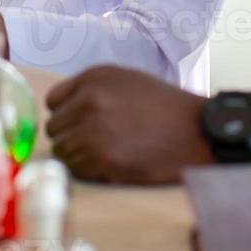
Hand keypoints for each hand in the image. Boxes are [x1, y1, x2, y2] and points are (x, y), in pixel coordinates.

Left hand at [45, 65, 211, 182]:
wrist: (196, 131)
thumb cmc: (165, 108)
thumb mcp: (128, 82)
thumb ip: (93, 90)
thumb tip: (64, 111)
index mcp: (95, 77)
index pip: (53, 101)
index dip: (65, 115)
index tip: (77, 125)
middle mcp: (90, 100)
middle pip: (55, 129)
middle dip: (70, 138)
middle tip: (94, 144)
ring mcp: (94, 130)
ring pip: (62, 152)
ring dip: (79, 158)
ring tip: (105, 155)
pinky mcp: (103, 158)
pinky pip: (76, 170)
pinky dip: (89, 172)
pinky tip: (111, 165)